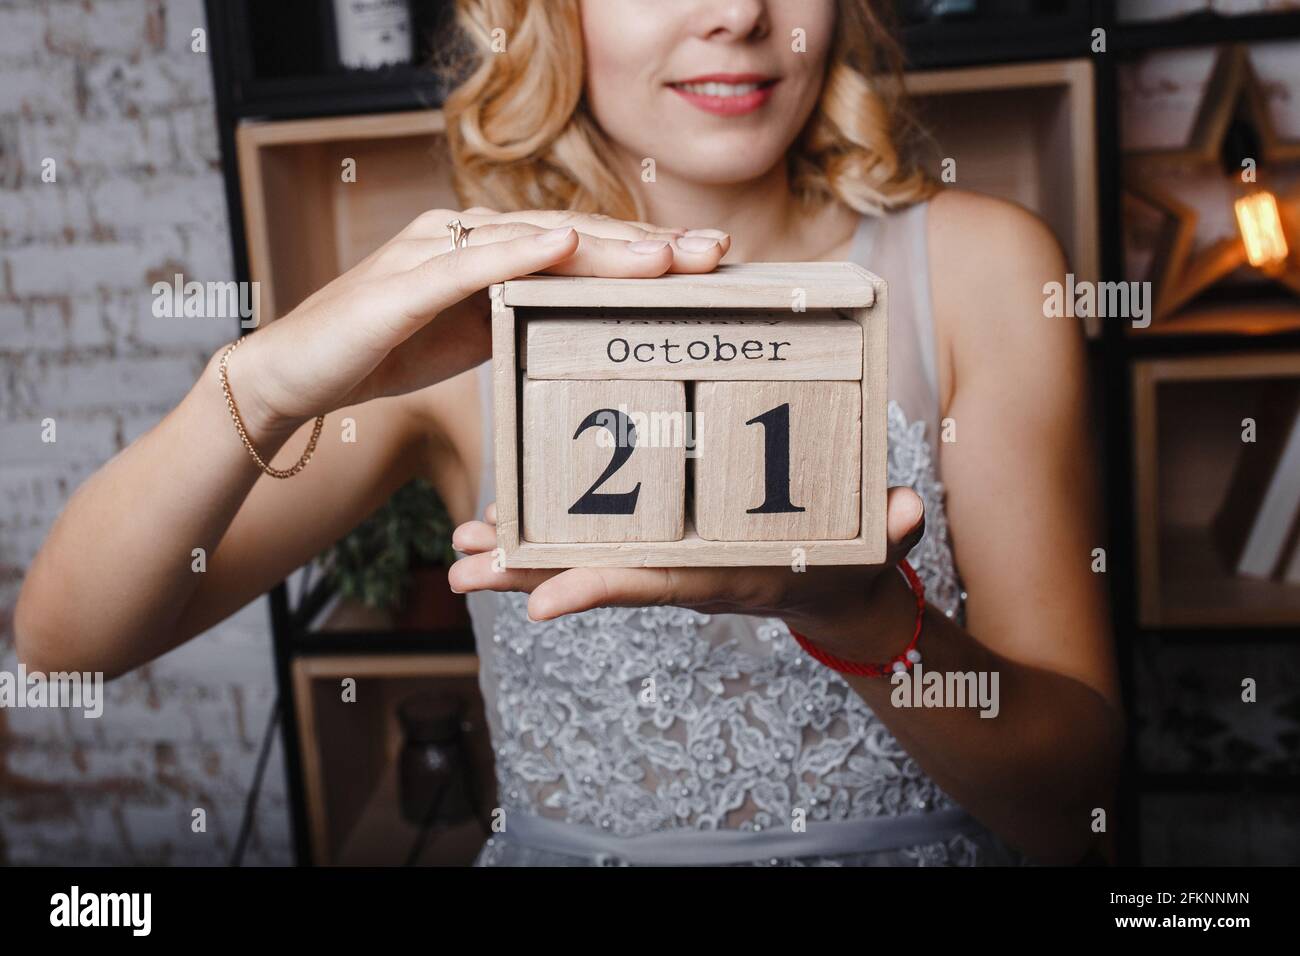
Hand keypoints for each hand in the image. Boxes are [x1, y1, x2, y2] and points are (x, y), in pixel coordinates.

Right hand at [223, 208, 729, 438]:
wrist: (294, 376)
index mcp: (488, 253)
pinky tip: (565, 249)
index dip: (643, 253)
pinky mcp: (401, 284)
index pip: (578, 248)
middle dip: (646, 246)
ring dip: (601, 248)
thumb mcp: (471, 337)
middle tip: (714, 253)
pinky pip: (467, 266)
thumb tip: (584, 321)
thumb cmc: (383, 354)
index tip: (706, 263)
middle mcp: (465, 239)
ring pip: (531, 243)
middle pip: (570, 237)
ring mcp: (432, 253)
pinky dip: (517, 255)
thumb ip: (522, 317)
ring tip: (664, 257)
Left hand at [448, 486, 927, 664]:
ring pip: (588, 556)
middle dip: (528, 573)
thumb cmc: (853, 560)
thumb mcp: (878, 546)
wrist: (836, 587)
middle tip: (461, 567)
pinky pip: (601, 538)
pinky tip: (506, 520)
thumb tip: (904, 510)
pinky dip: (552, 534)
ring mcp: (672, 557)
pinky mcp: (667, 541)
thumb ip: (889, 529)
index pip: (661, 583)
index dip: (600, 590)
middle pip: (600, 571)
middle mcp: (688, 569)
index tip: (538, 605)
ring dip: (522, 554)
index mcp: (730, 573)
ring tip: (461, 546)